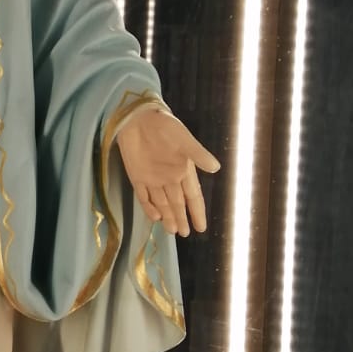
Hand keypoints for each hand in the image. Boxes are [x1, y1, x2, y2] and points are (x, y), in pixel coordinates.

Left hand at [114, 108, 219, 236]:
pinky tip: (154, 218)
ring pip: (162, 203)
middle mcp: (169, 177)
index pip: (193, 196)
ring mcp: (152, 178)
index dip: (197, 212)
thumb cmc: (164, 125)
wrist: (137, 117)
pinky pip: (143, 196)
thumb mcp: (183, 138)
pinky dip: (148, 207)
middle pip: (177, 203)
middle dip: (182, 219)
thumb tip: (216, 168)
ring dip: (167, 217)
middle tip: (185, 234)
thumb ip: (198, 153)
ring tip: (172, 231)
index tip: (202, 228)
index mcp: (183, 169)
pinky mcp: (137, 176)